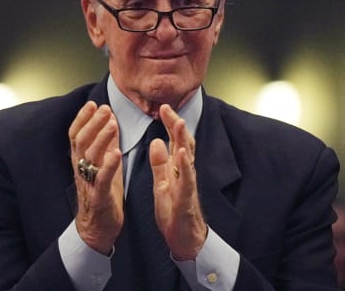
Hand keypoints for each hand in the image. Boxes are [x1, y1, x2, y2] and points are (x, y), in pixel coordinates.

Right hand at [68, 101, 123, 254]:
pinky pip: (102, 178)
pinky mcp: (99, 196)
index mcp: (81, 161)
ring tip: (112, 123)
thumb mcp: (104, 164)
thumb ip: (106, 143)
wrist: (97, 228)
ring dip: (101, 138)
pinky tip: (116, 152)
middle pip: (81, 141)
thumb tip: (110, 120)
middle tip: (104, 108)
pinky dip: (109, 164)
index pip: (76, 135)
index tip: (93, 103)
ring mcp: (89, 183)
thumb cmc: (102, 194)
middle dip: (92, 123)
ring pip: (90, 156)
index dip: (83, 118)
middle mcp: (81, 169)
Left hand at [149, 104, 206, 260]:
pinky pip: (187, 180)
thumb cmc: (174, 211)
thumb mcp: (162, 184)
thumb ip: (160, 163)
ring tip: (179, 123)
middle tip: (167, 107)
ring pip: (187, 158)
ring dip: (183, 140)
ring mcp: (187, 185)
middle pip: (183, 144)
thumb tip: (157, 140)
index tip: (163, 107)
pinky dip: (184, 166)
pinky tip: (181, 153)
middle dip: (176, 125)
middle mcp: (184, 173)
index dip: (170, 123)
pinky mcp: (186, 199)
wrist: (184, 239)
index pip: (174, 141)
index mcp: (177, 169)